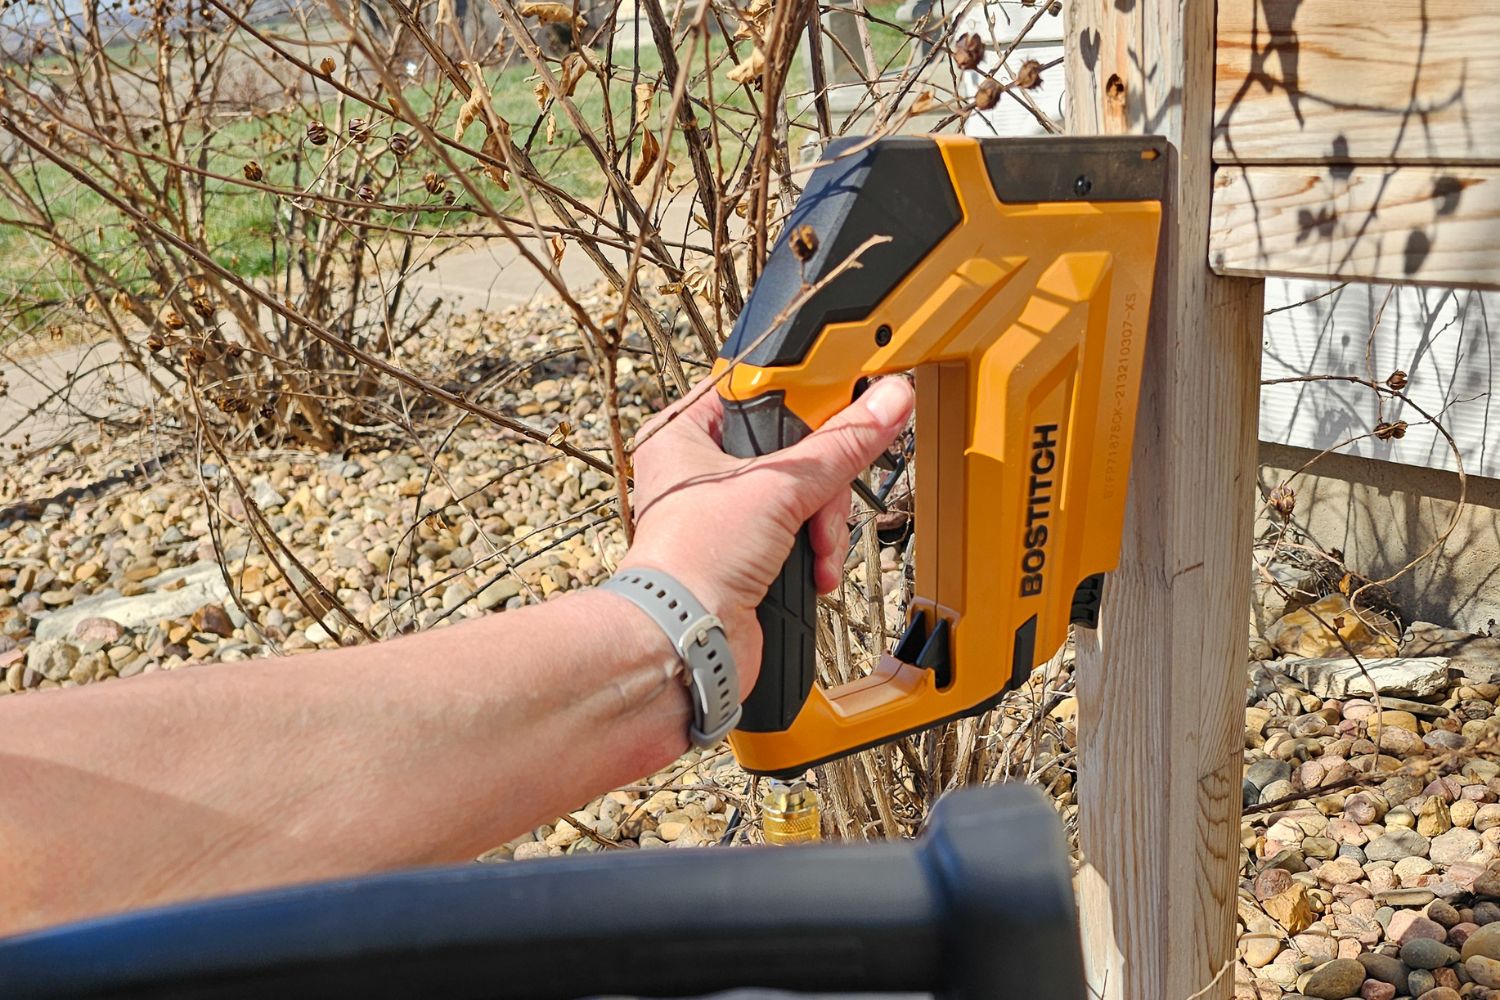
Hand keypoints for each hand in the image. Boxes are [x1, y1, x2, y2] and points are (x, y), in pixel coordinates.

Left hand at [619, 377, 913, 694]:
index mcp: (686, 433)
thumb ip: (840, 444)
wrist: (686, 645)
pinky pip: (802, 533)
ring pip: (805, 493)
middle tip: (827, 490)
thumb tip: (885, 401)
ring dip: (823, 523)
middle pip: (793, 446)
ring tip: (816, 546)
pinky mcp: (751, 552)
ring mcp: (729, 514)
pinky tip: (814, 569)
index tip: (847, 389)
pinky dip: (816, 551)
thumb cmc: (693, 561)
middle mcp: (703, 470)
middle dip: (821, 481)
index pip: (758, 390)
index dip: (803, 394)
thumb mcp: (778, 487)